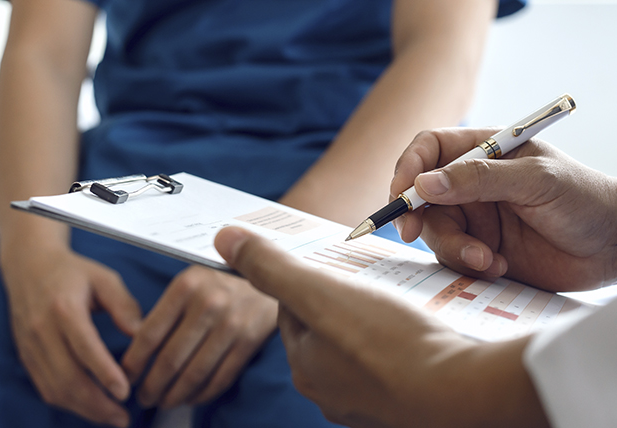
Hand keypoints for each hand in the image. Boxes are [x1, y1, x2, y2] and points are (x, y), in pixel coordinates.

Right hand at [2, 247, 141, 427]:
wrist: (30, 267)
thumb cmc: (72, 272)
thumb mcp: (104, 278)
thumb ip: (124, 305)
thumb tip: (141, 333)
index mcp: (64, 308)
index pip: (84, 347)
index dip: (104, 372)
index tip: (124, 391)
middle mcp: (42, 330)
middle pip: (66, 376)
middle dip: (96, 403)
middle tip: (122, 417)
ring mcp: (31, 346)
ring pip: (54, 388)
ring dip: (83, 409)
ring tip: (112, 418)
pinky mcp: (27, 356)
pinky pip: (45, 387)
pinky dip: (69, 403)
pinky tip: (91, 407)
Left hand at [121, 265, 276, 407]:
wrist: (271, 277)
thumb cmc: (221, 284)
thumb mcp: (191, 281)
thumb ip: (166, 308)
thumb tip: (135, 345)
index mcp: (186, 286)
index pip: (150, 334)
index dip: (134, 362)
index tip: (126, 377)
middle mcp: (208, 304)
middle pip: (170, 359)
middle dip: (151, 386)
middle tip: (143, 397)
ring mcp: (231, 324)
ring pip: (194, 374)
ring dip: (174, 395)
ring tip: (164, 401)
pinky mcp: (249, 341)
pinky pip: (220, 378)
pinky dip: (202, 394)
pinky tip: (191, 397)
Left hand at [214, 227, 548, 427]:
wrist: (463, 395)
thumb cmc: (389, 342)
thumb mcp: (321, 292)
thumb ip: (272, 267)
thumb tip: (223, 239)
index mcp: (305, 365)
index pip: (293, 309)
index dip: (308, 277)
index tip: (330, 261)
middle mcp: (331, 391)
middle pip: (327, 328)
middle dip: (341, 298)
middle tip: (367, 276)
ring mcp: (370, 402)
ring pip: (361, 345)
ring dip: (372, 319)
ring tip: (395, 299)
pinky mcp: (404, 404)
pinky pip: (392, 361)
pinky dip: (399, 342)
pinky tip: (418, 329)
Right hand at [391, 128, 616, 291]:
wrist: (614, 249)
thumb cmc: (584, 199)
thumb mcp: (535, 180)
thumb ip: (479, 179)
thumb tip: (423, 184)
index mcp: (484, 152)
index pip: (429, 149)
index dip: (408, 168)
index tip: (401, 195)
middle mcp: (472, 184)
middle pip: (422, 195)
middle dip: (418, 216)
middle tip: (414, 234)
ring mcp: (475, 217)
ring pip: (435, 230)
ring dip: (453, 246)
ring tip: (486, 258)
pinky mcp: (480, 248)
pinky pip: (453, 257)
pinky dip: (468, 264)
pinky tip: (497, 266)